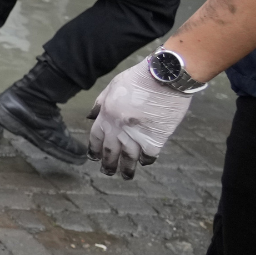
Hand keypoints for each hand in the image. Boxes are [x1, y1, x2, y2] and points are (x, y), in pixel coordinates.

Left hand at [87, 57, 194, 177]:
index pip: (95, 138)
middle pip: (110, 151)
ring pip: (128, 158)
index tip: (94, 158)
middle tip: (107, 173)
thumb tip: (91, 117)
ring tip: (125, 176)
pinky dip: (146, 160)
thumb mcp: (113, 86)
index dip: (94, 149)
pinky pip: (149, 155)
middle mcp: (118, 129)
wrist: (164, 77)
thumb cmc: (139, 78)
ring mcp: (136, 135)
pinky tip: (145, 163)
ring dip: (126, 169)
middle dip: (108, 164)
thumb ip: (101, 103)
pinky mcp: (156, 138)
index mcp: (106, 115)